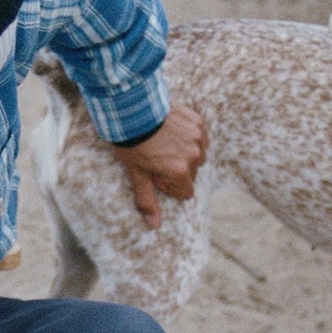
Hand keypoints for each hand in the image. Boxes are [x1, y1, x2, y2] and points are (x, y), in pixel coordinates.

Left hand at [112, 104, 207, 228]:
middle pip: (191, 174)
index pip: (186, 192)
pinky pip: (200, 137)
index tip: (155, 174)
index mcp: (179, 172)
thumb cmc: (131, 142)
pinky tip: (171, 131)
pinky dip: (189, 137)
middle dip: (176, 170)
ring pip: (197, 155)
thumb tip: (155, 224)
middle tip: (156, 157)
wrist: (131, 108)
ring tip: (164, 143)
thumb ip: (147, 199)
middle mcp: (194, 155)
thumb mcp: (136, 174)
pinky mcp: (198, 121)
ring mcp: (197, 137)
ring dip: (185, 153)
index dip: (169, 186)